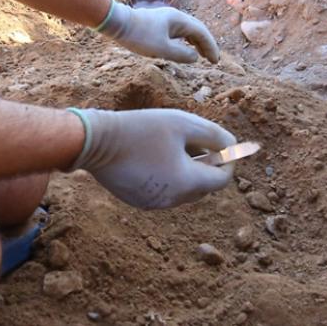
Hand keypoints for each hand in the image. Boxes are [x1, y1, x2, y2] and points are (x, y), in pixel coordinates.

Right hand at [71, 108, 235, 208]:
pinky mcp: (138, 200)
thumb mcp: (182, 123)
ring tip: (175, 145)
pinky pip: (164, 190)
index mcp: (186, 183)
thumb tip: (231, 146)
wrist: (95, 141)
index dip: (228, 161)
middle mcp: (172, 200)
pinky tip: (156, 155)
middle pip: (204, 187)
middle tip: (199, 142)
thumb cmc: (141, 129)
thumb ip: (213, 135)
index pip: (222, 180)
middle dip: (208, 165)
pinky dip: (168, 176)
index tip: (223, 145)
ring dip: (188, 170)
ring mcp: (153, 203)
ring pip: (184, 189)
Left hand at [98, 1, 219, 62]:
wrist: (117, 23)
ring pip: (187, 31)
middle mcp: (175, 17)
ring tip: (203, 56)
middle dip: (206, 45)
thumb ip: (182, 55)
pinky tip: (185, 49)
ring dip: (197, 43)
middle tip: (213, 60)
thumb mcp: (162, 49)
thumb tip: (195, 57)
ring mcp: (167, 19)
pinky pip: (178, 33)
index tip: (215, 61)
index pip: (201, 33)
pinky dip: (186, 42)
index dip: (210, 47)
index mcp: (179, 20)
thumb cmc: (139, 36)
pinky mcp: (159, 24)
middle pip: (197, 30)